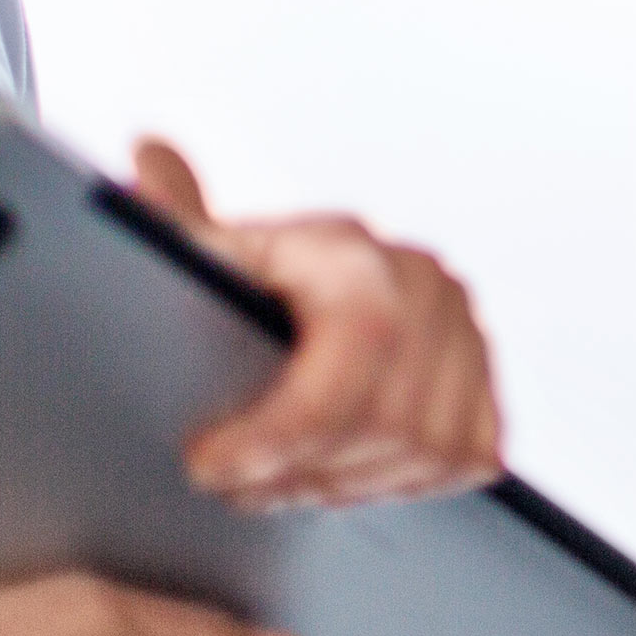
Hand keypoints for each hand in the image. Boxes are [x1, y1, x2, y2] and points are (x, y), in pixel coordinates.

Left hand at [131, 140, 502, 508]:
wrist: (305, 304)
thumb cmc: (243, 289)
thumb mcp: (199, 257)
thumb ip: (173, 220)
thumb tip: (149, 151)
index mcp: (359, 251)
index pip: (361, 343)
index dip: (288, 423)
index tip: (208, 462)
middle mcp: (430, 285)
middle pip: (391, 416)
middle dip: (301, 467)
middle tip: (235, 483)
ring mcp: (469, 337)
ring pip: (427, 449)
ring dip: (343, 484)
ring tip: (278, 482)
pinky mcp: (487, 386)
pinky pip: (465, 459)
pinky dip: (401, 484)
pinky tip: (339, 473)